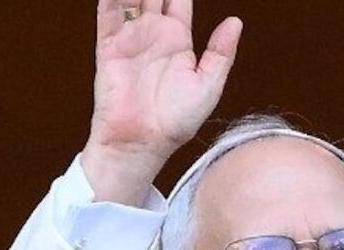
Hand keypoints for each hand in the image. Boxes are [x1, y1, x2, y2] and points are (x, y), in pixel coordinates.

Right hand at [83, 0, 241, 202]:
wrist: (142, 141)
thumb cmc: (176, 121)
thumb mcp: (209, 86)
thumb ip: (221, 53)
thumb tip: (235, 21)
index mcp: (177, 41)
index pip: (178, 0)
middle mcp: (152, 35)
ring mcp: (129, 38)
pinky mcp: (109, 47)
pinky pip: (108, 13)